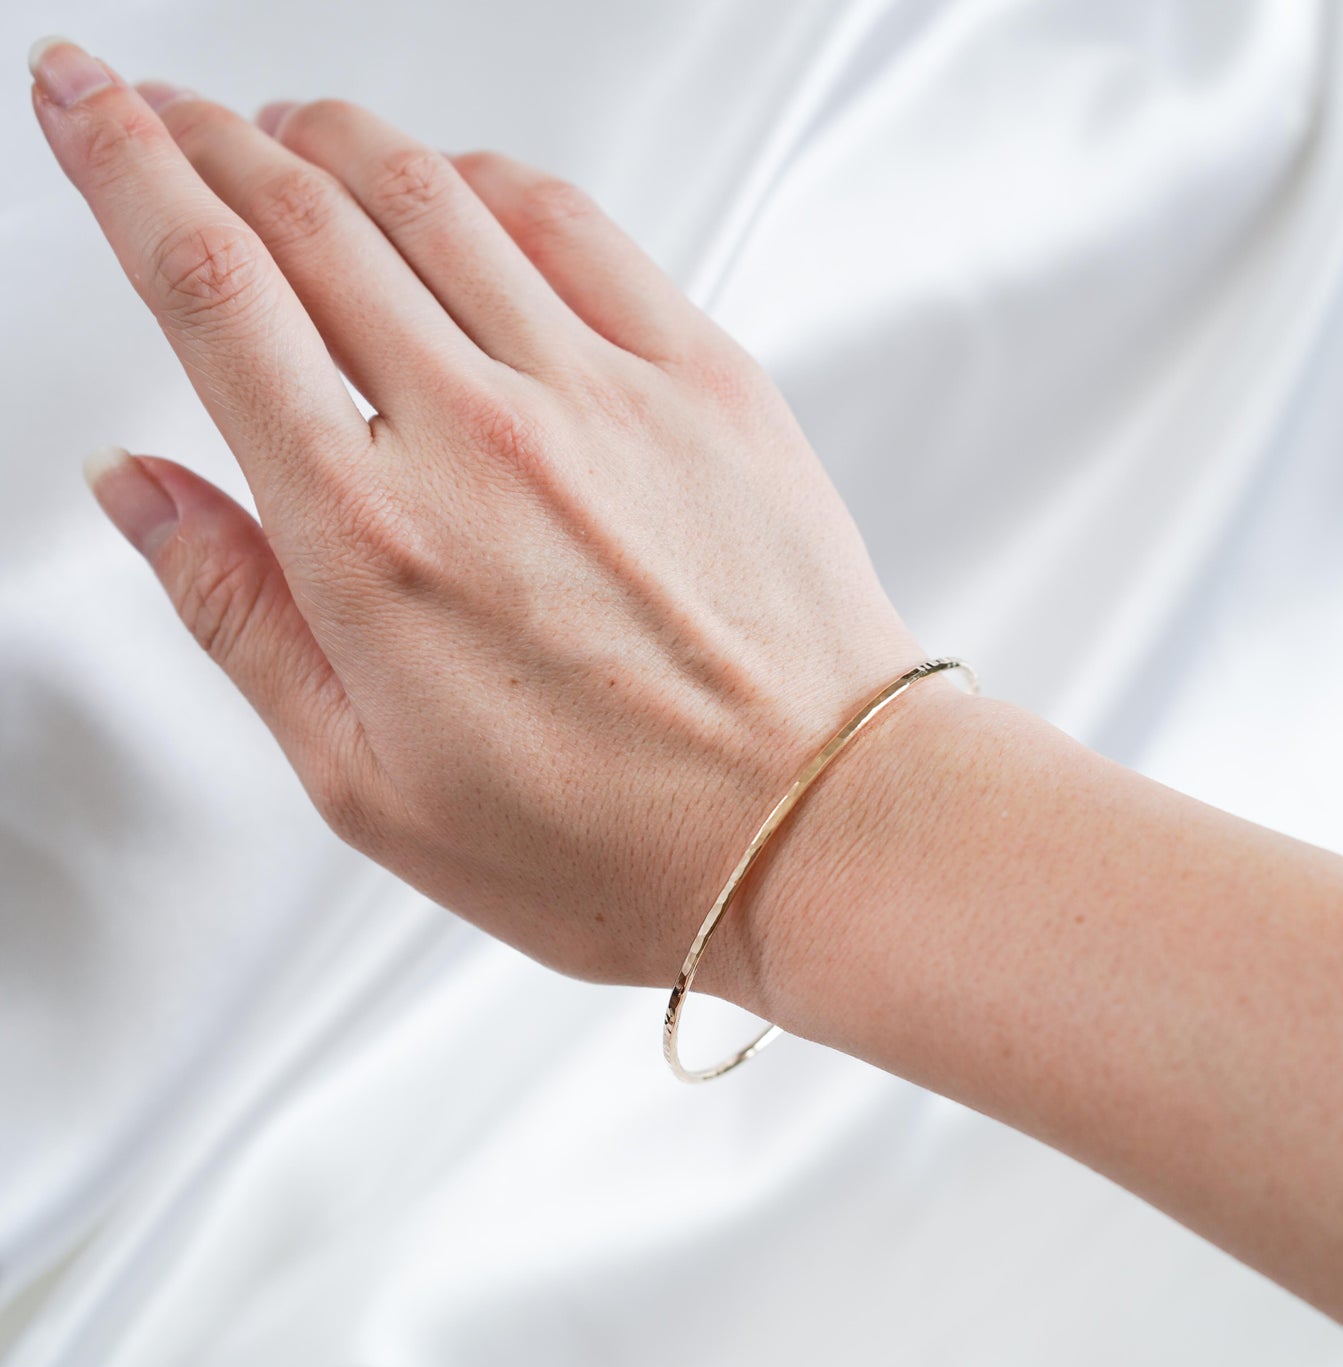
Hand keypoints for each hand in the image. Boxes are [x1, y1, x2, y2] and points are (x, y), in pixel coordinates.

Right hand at [30, 38, 924, 1008]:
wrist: (816, 828)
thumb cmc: (615, 842)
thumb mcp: (369, 784)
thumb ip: (240, 618)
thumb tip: (139, 491)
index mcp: (373, 539)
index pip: (212, 292)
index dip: (123, 170)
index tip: (82, 103)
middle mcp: (482, 437)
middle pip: (308, 215)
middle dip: (209, 135)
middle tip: (162, 109)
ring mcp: (604, 395)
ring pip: (435, 196)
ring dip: (339, 139)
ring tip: (289, 130)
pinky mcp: (706, 382)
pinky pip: (577, 228)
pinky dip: (492, 182)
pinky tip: (461, 186)